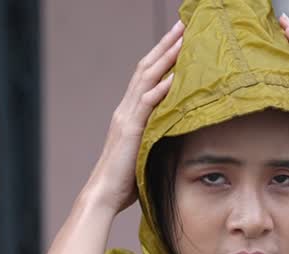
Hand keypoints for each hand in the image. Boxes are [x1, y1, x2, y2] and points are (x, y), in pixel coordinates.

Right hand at [84, 20, 183, 213]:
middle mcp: (127, 108)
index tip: (180, 38)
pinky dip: (162, 87)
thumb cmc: (126, 179)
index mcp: (130, 112)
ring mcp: (127, 116)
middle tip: (184, 24)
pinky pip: (148, 103)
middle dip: (166, 44)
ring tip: (183, 37)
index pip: (147, 75)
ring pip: (147, 77)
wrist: (104, 194)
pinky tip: (176, 75)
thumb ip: (159, 137)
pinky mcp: (131, 129)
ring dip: (166, 56)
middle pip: (147, 67)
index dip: (163, 55)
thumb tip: (181, 133)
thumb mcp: (147, 151)